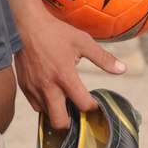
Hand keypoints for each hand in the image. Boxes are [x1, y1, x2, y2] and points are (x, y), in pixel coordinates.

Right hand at [15, 10, 125, 129]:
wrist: (26, 25)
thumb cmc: (56, 32)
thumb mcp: (83, 41)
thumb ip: (103, 58)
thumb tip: (123, 69)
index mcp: (65, 75)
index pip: (82, 104)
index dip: (92, 106)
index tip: (93, 103)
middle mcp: (48, 86)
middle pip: (60, 122)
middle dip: (71, 122)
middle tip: (76, 112)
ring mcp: (34, 88)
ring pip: (47, 114)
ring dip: (57, 111)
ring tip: (64, 101)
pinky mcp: (24, 86)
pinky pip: (35, 106)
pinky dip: (44, 105)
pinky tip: (51, 94)